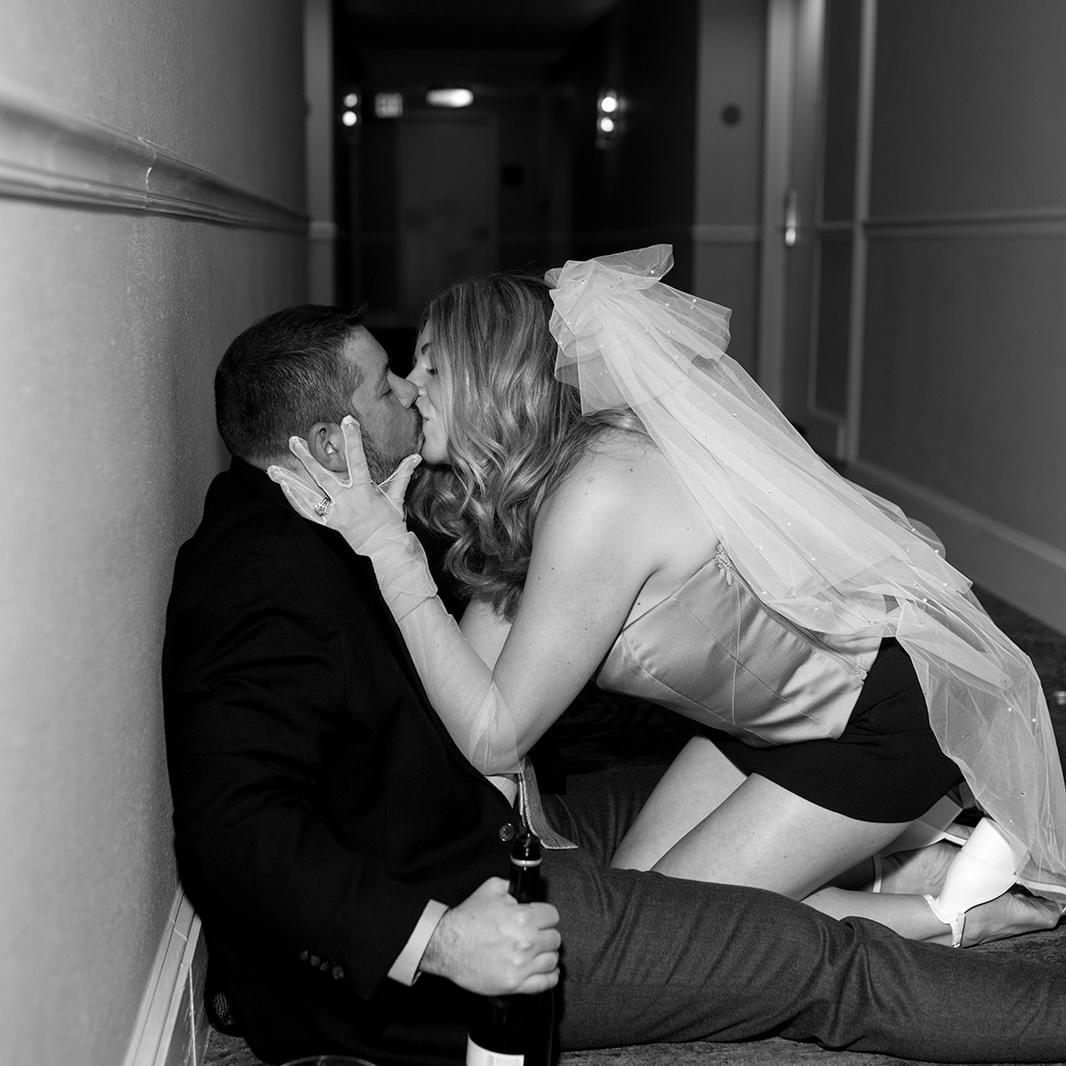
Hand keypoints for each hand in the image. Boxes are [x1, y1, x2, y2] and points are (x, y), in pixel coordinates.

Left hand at [267, 416, 421, 553]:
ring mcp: (335, 514)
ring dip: (289, 481)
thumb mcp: (397, 497)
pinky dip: (295, 499)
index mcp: (364, 492)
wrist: (385, 549)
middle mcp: (346, 502)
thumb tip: (416, 456)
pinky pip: (308, 511)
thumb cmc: (392, 522)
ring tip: (272, 469)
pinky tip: (283, 486)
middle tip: (293, 441)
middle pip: (323, 477)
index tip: (347, 420)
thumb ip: (403, 474)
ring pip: (308, 495)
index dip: (353, 440)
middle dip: (306, 458)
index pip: (357, 461)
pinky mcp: (329, 523)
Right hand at [419, 878, 560, 995]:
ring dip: (547, 954)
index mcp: (522, 917)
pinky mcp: (515, 983)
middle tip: (537, 934)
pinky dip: (549, 976)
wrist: (447, 945)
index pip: (553, 916)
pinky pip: (546, 982)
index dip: (546, 915)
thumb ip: (513, 887)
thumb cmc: (466, 920)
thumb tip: (525, 890)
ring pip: (552, 960)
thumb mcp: (491, 889)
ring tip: (538, 951)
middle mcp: (525, 941)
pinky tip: (544, 970)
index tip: (542, 919)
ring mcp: (521, 965)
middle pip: (555, 938)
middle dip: (546, 934)